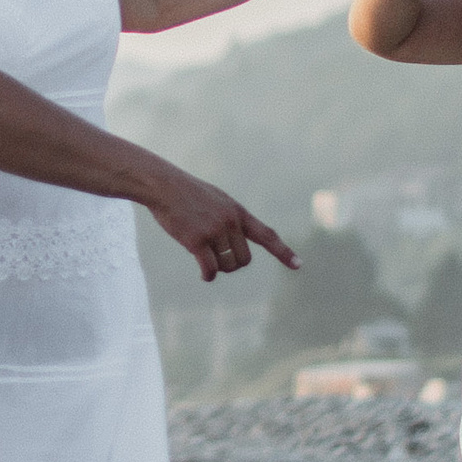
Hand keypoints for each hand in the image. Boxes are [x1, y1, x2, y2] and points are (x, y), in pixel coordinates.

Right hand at [147, 168, 299, 281]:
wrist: (163, 185)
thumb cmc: (185, 193)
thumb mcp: (215, 199)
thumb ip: (228, 218)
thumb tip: (230, 246)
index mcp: (238, 211)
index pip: (267, 235)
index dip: (283, 252)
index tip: (298, 265)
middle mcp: (231, 221)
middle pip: (243, 259)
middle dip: (232, 264)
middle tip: (216, 260)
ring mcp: (215, 231)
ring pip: (227, 265)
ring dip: (218, 268)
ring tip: (205, 259)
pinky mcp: (197, 240)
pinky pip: (210, 269)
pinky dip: (208, 276)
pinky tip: (203, 275)